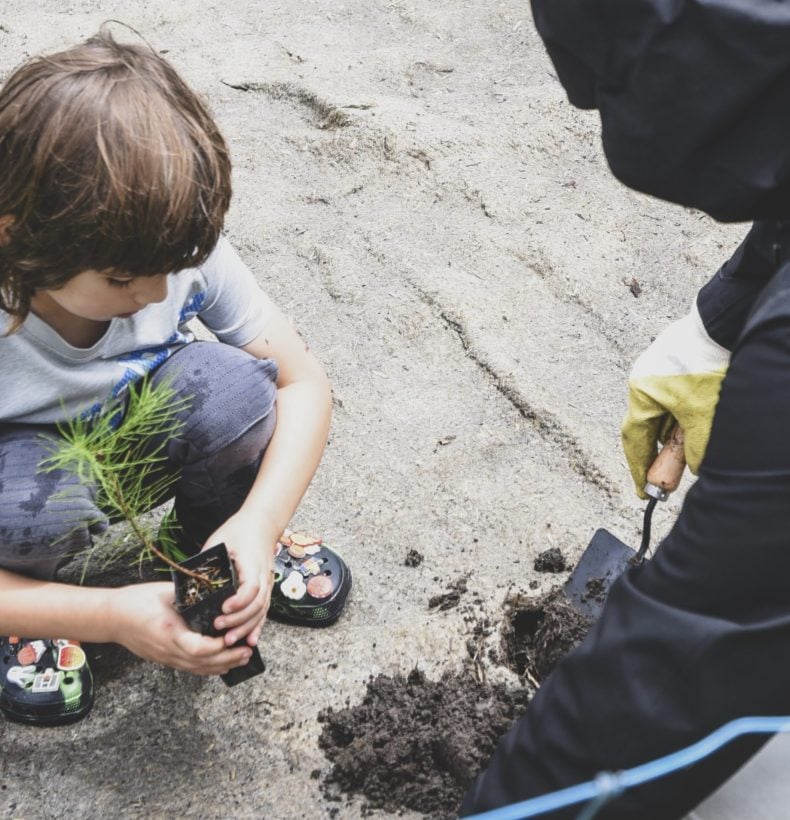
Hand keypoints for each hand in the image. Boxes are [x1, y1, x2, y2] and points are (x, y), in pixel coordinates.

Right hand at [110, 582, 252, 674]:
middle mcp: (168, 650)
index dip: (217, 647)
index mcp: (169, 632)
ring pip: (198, 669)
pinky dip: (208, 667)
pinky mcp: (164, 659)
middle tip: (248, 651)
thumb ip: (190, 595)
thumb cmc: (136, 601)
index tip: (232, 638)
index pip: (197, 648)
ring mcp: (165, 658)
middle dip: (228, 659)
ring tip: (242, 658)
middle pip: (202, 663)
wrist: (111, 617)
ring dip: (222, 665)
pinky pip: (190, 668)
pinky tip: (222, 664)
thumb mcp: (166, 592)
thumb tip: (214, 592)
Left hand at [203, 510, 277, 647]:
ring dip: (247, 627)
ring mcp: (267, 582)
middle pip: (257, 604)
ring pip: (262, 610)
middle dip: (239, 621)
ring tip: (229, 640)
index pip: (250, 587)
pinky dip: (257, 625)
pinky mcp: (266, 587)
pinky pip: (264, 610)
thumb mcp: (219, 541)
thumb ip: (207, 561)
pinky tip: (250, 640)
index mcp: (252, 563)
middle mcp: (264, 575)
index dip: (238, 602)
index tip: (222, 609)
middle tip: (219, 629)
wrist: (262, 522)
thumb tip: (189, 582)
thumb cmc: (239, 530)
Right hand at [622, 303, 728, 498]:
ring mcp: (656, 371)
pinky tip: (696, 421)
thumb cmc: (707, 362)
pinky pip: (671, 399)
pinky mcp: (674, 364)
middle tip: (669, 476)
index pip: (634, 440)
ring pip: (661, 413)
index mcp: (640, 393)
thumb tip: (694, 468)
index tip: (644, 491)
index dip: (638, 468)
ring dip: (673, 433)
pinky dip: (681, 416)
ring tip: (689, 446)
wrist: (722, 323)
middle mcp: (642, 382)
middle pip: (647, 427)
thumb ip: (695, 446)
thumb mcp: (702, 413)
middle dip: (658, 453)